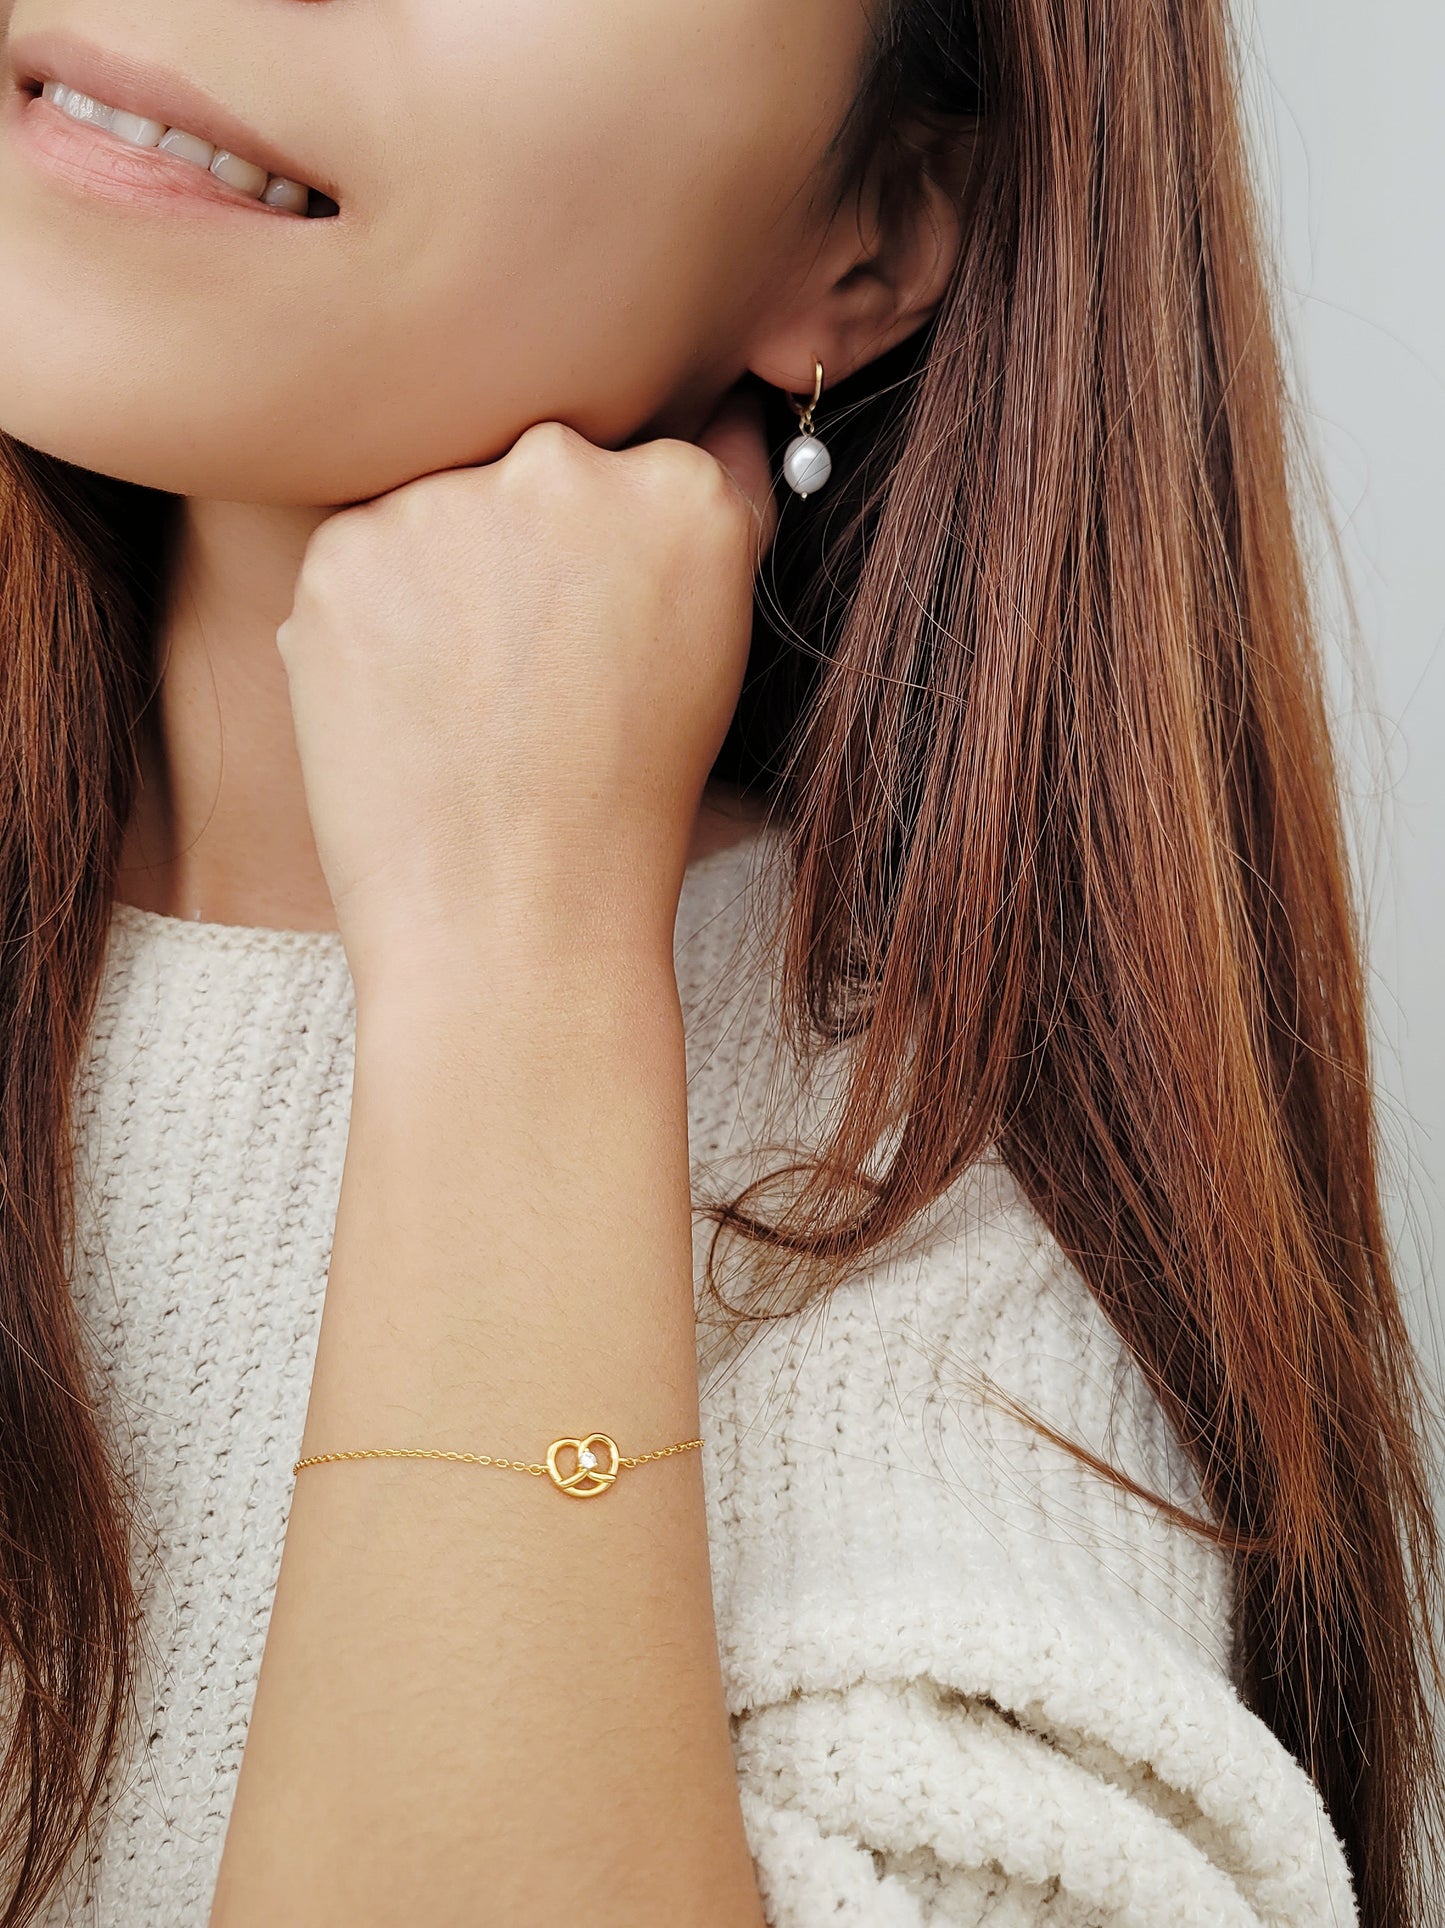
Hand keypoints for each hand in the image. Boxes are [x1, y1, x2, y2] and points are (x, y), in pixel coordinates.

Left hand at [274, 388, 777, 991]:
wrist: (516, 918)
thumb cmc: (625, 800)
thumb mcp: (710, 647)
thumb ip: (700, 519)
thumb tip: (712, 414)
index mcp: (681, 488)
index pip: (638, 462)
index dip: (610, 549)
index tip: (599, 619)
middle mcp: (563, 466)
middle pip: (531, 469)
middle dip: (524, 547)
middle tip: (529, 669)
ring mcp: (446, 501)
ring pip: (437, 505)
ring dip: (442, 574)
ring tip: (466, 701)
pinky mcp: (343, 550)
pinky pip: (359, 556)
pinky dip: (372, 619)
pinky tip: (407, 705)